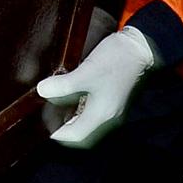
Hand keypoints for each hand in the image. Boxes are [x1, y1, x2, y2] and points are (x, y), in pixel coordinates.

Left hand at [36, 26, 155, 147]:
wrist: (140, 46)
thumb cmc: (116, 60)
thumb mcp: (86, 72)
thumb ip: (63, 85)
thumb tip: (42, 91)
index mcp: (102, 115)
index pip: (76, 136)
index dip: (57, 133)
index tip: (43, 126)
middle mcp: (108, 115)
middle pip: (81, 130)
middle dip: (63, 126)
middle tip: (46, 115)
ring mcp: (111, 106)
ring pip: (86, 119)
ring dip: (70, 116)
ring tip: (53, 105)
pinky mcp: (112, 96)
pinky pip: (91, 109)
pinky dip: (78, 106)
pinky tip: (69, 94)